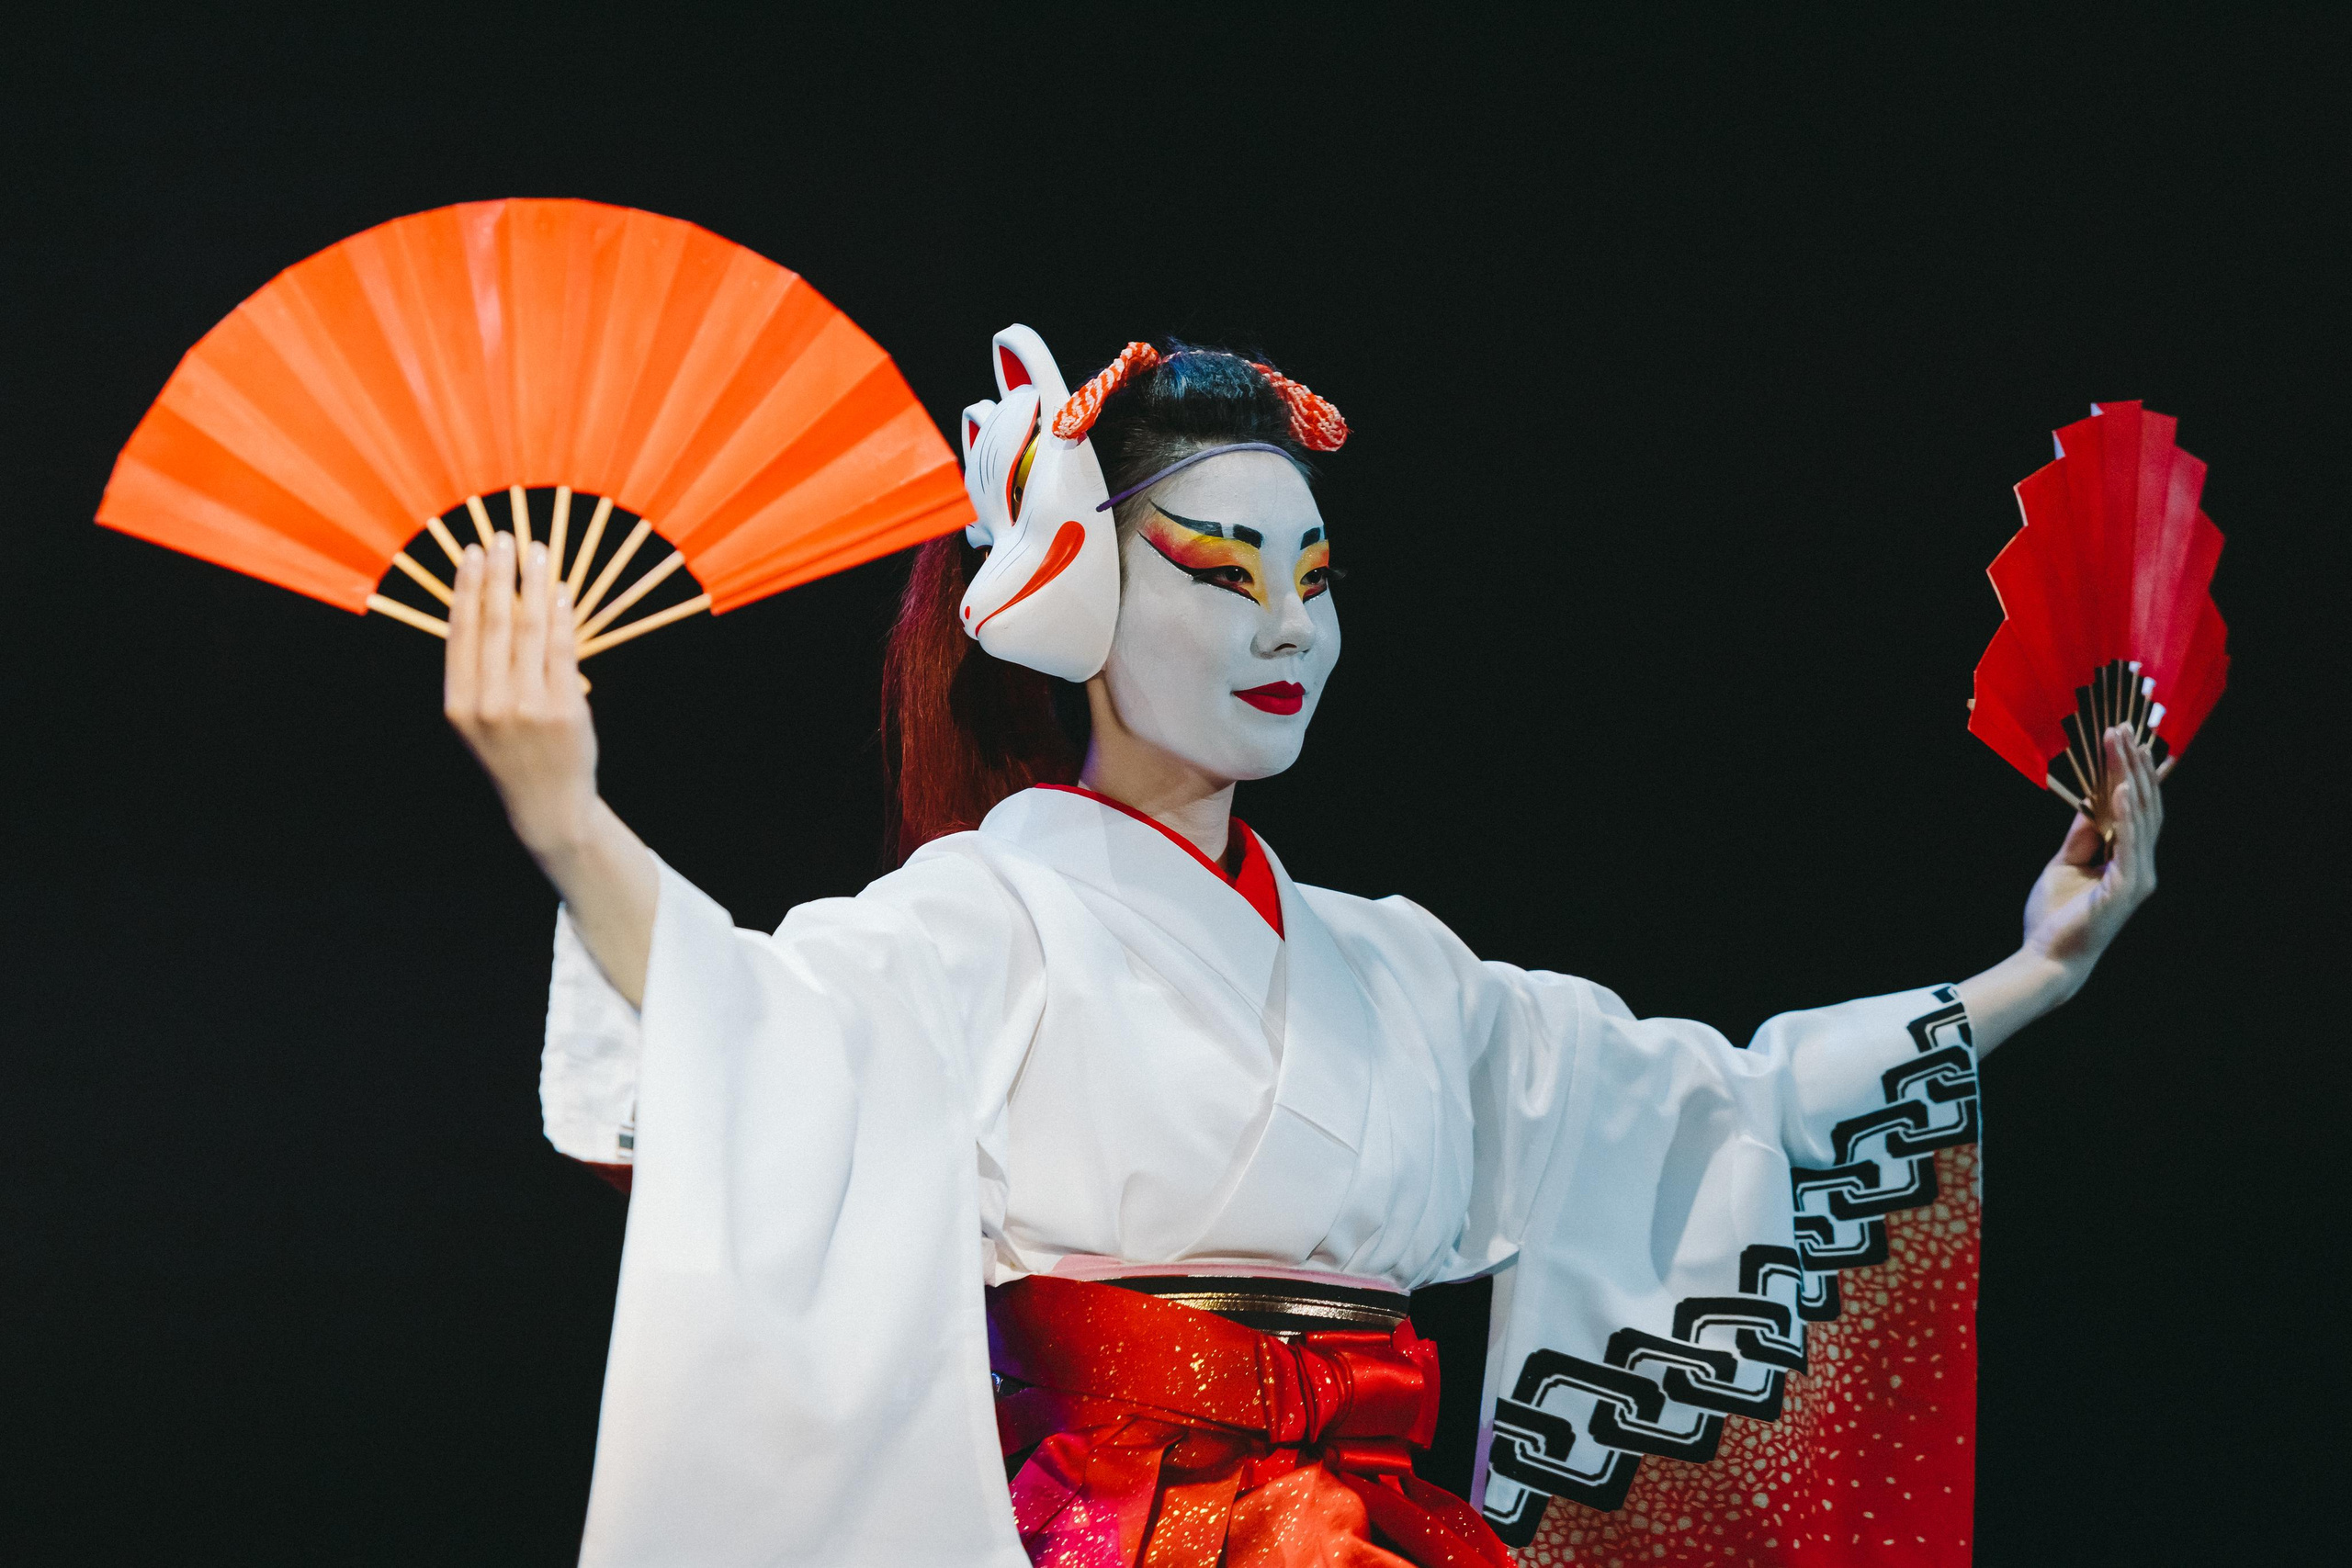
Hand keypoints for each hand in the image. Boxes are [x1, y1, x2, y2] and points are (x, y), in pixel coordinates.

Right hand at [444, 531, 597, 853]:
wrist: (547, 806)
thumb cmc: (512, 755)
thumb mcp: (475, 721)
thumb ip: (474, 672)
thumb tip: (480, 604)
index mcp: (458, 704)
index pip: (461, 632)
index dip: (467, 588)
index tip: (473, 553)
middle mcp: (488, 704)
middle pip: (493, 622)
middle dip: (499, 574)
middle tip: (505, 537)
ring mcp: (527, 707)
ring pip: (529, 629)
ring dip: (533, 583)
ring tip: (537, 551)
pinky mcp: (564, 710)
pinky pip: (562, 651)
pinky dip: (561, 616)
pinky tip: (560, 591)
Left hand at [1957, 725, 2163, 1054]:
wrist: (2047, 957)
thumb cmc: (2056, 915)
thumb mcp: (2066, 862)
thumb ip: (2083, 834)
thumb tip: (2090, 800)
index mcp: (2128, 861)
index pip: (2137, 808)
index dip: (2133, 772)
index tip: (2123, 738)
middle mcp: (2141, 867)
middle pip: (2144, 806)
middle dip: (2134, 765)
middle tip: (2123, 729)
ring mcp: (2137, 878)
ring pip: (2140, 818)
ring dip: (2130, 779)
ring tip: (2121, 746)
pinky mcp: (2124, 890)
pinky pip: (2129, 846)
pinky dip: (2126, 816)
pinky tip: (2119, 789)